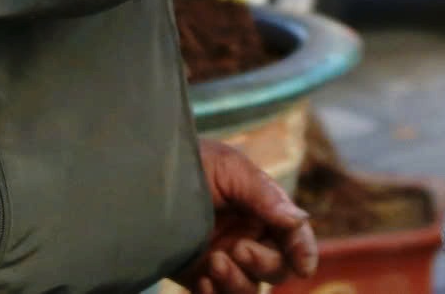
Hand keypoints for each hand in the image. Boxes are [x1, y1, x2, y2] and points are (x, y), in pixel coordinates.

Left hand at [186, 139, 317, 293]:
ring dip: (237, 282)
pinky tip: (201, 279)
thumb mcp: (229, 168)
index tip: (304, 267)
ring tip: (214, 263)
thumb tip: (300, 219)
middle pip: (276, 267)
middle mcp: (247, 237)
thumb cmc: (190, 162)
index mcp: (262, 209)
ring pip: (249, 289)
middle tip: (237, 248)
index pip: (292, 235)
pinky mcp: (198, 276)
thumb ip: (264, 195)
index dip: (303, 250)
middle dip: (264, 263)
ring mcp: (224, 260)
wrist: (141, 178)